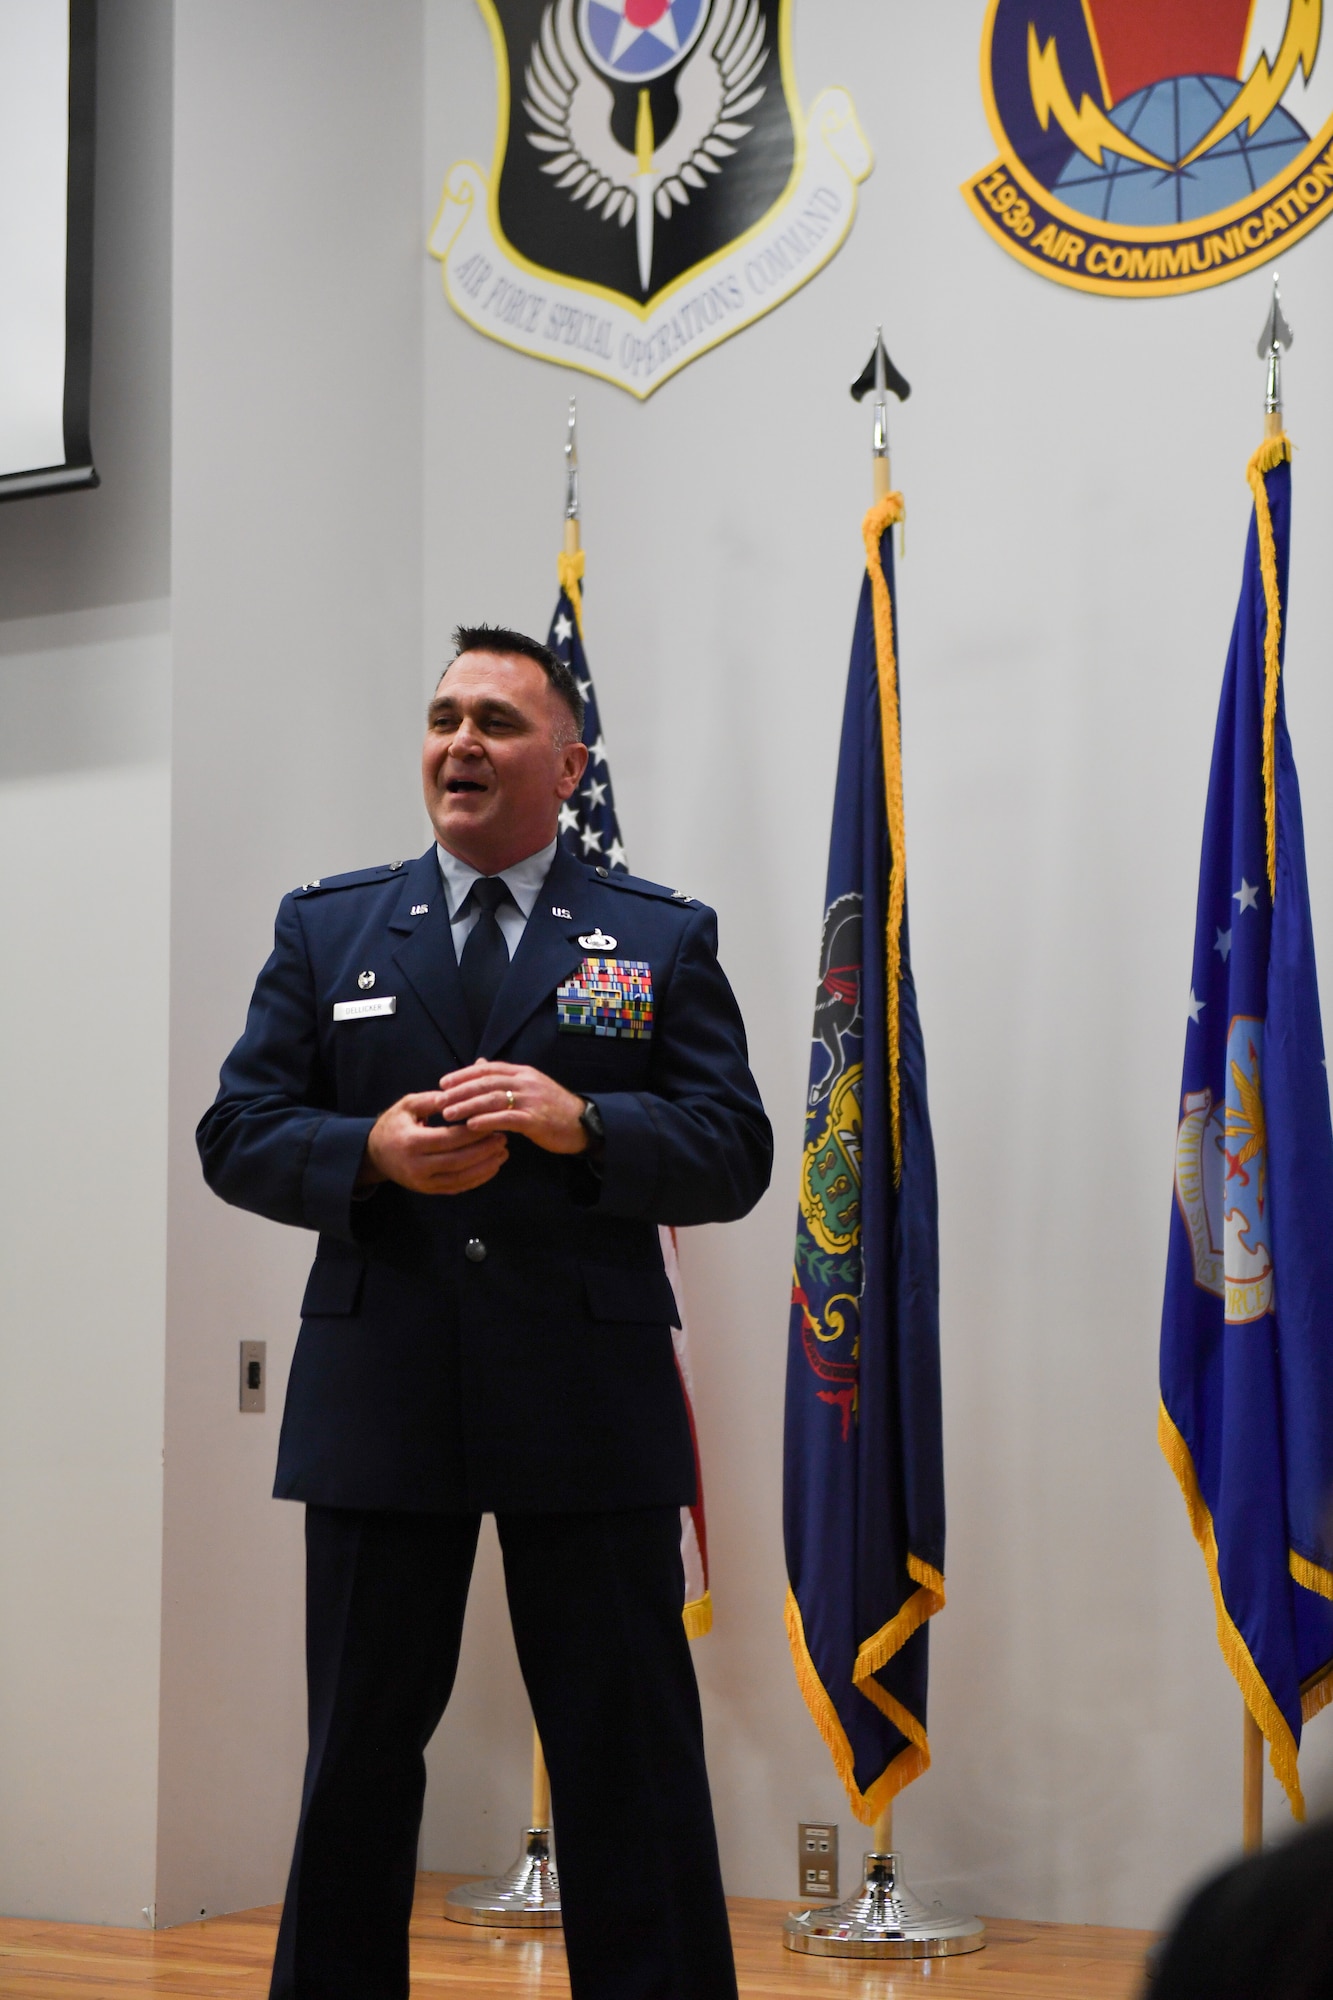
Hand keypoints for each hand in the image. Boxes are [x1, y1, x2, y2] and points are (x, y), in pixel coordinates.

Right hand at [360, 1091, 508, 1193]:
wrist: (376, 1154)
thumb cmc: (395, 1124)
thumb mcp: (408, 1105)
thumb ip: (432, 1100)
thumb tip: (458, 1094)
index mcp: (412, 1142)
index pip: (449, 1138)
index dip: (473, 1131)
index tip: (492, 1121)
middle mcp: (417, 1166)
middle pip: (458, 1160)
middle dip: (484, 1149)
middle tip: (503, 1137)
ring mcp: (423, 1182)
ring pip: (461, 1178)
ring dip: (485, 1166)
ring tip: (503, 1152)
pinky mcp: (429, 1191)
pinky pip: (457, 1187)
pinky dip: (477, 1179)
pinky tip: (492, 1167)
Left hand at [436, 1059, 588, 1155]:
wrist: (583, 1123)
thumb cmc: (552, 1107)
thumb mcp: (529, 1086)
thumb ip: (504, 1077)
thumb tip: (479, 1064)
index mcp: (523, 1072)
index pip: (488, 1069)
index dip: (464, 1075)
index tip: (443, 1083)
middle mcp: (526, 1082)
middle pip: (486, 1083)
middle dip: (460, 1091)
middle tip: (439, 1100)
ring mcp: (531, 1100)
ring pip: (493, 1099)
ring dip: (468, 1106)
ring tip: (448, 1114)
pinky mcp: (536, 1120)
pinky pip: (507, 1119)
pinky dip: (487, 1121)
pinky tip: (471, 1125)